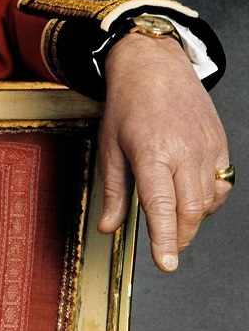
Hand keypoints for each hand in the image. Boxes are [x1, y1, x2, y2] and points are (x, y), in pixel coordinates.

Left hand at [97, 32, 230, 270]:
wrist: (154, 67)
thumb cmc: (127, 106)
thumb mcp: (109, 148)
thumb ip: (113, 192)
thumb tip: (108, 227)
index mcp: (151, 153)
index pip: (160, 206)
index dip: (164, 238)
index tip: (165, 263)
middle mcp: (183, 152)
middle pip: (190, 210)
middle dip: (180, 236)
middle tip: (167, 249)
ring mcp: (206, 148)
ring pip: (208, 201)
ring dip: (193, 220)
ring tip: (174, 223)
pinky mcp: (220, 145)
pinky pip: (222, 184)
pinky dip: (209, 200)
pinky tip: (191, 199)